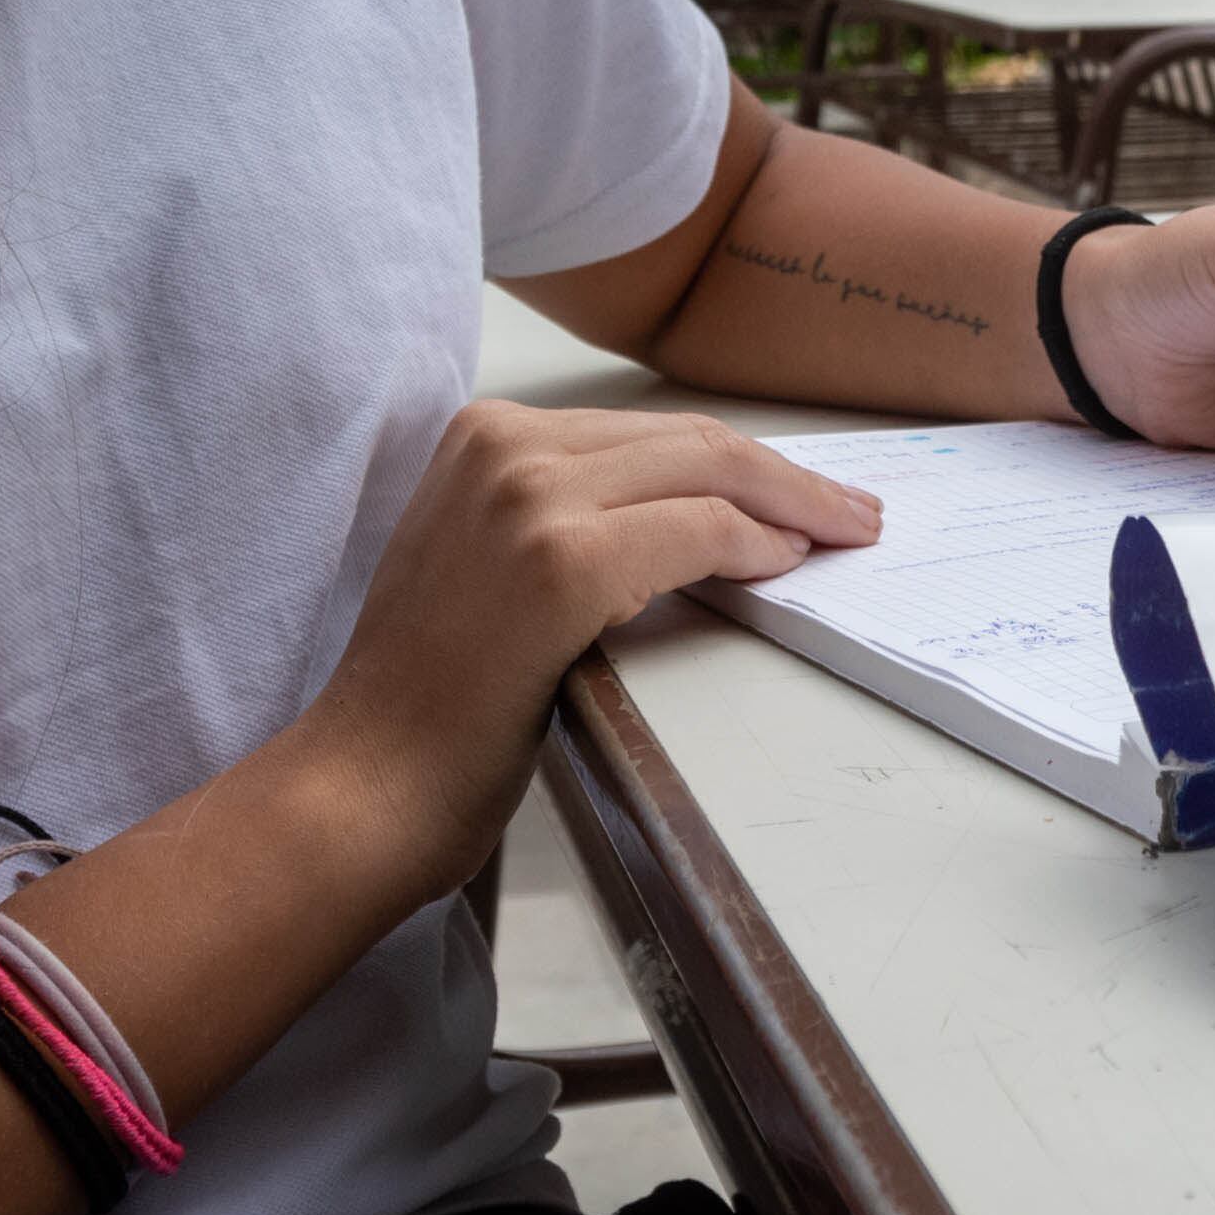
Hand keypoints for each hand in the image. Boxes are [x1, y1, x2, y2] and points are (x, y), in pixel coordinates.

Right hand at [294, 404, 880, 893]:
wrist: (364, 782)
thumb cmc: (427, 698)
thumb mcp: (485, 563)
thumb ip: (562, 517)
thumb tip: (685, 515)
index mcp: (479, 435)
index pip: (643, 432)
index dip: (734, 460)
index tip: (794, 490)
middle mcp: (502, 446)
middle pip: (685, 439)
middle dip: (782, 475)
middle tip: (851, 510)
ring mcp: (529, 498)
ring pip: (706, 471)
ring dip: (791, 503)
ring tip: (844, 532)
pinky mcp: (562, 560)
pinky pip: (700, 531)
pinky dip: (758, 544)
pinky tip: (789, 563)